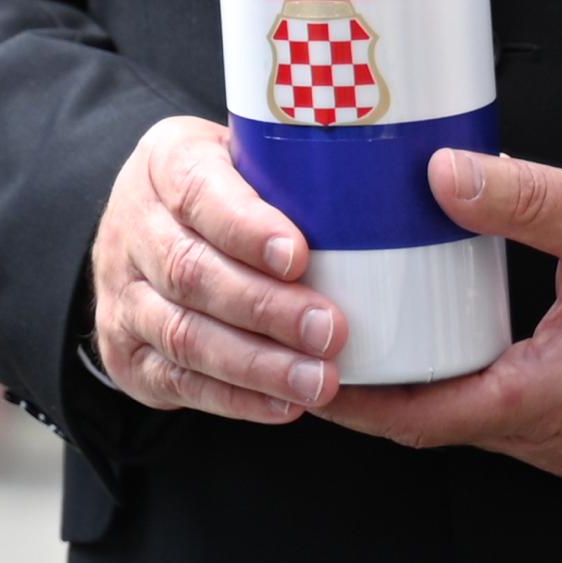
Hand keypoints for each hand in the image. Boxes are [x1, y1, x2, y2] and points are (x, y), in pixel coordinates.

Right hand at [87, 116, 339, 421]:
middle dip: (263, 307)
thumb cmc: (234, 191)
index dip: (245, 227)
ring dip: (255, 363)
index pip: (196, 191)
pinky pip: (176, 381)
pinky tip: (285, 406)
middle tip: (331, 330)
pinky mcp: (124, 350)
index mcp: (166, 162)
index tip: (301, 255)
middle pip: (189, 271)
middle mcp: (131, 225)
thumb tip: (441, 175)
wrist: (158, 227)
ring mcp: (120, 292)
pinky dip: (233, 399)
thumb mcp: (255, 155)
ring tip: (320, 381)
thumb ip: (310, 166)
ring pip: (181, 333)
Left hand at [324, 152, 561, 480]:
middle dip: (376, 389)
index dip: (358, 400)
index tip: (300, 369)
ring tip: (358, 333)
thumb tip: (436, 174)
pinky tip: (434, 338)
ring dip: (421, 387)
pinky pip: (511, 413)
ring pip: (477, 422)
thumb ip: (521, 198)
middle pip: (443, 425)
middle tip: (311, 337)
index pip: (429, 419)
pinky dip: (465, 383)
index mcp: (560, 402)